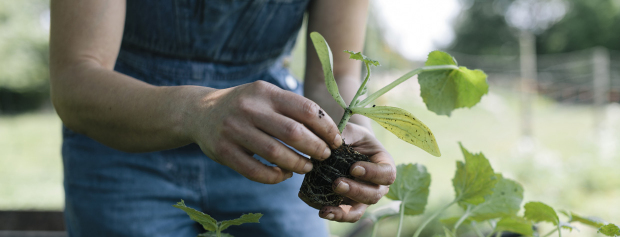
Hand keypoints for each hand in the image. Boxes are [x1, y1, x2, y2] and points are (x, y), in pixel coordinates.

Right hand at [186, 80, 342, 183]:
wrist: (199, 112)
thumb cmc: (244, 106)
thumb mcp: (264, 95)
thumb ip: (291, 108)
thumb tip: (327, 131)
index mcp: (265, 92)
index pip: (306, 109)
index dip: (326, 128)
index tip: (336, 140)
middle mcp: (249, 108)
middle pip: (293, 132)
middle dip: (316, 148)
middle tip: (324, 156)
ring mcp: (234, 130)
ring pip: (275, 153)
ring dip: (297, 164)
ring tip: (307, 167)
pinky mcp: (223, 151)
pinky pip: (255, 170)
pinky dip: (274, 177)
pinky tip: (283, 175)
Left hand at [314, 123, 395, 221]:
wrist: (346, 146)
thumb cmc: (353, 136)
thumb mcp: (351, 131)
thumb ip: (345, 135)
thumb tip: (331, 143)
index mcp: (385, 165)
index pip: (387, 174)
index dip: (372, 174)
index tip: (354, 168)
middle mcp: (378, 185)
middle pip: (374, 195)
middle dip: (355, 191)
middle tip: (337, 183)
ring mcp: (364, 197)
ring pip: (359, 210)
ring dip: (343, 211)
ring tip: (326, 207)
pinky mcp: (349, 204)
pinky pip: (345, 214)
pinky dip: (334, 214)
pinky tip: (322, 211)